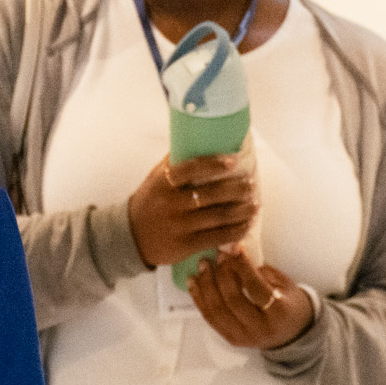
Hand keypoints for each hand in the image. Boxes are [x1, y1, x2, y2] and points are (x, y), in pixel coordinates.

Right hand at [127, 154, 255, 268]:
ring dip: (241, 211)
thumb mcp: (156, 178)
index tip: (233, 160)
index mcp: (163, 183)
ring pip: (217, 217)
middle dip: (236, 190)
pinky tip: (247, 226)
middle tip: (251, 185)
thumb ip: (175, 162)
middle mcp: (170, 204)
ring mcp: (178, 226)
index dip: (213, 164)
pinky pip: (216, 238)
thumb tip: (199, 138)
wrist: (130, 237)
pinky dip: (235, 231)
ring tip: (255, 205)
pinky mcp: (184, 246)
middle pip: (210, 195)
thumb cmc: (149, 201)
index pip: (190, 169)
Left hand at [187, 249, 314, 349]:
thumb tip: (234, 254)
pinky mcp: (231, 339)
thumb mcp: (284, 283)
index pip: (255, 287)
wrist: (292, 333)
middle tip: (219, 255)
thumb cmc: (289, 303)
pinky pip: (210, 318)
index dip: (242, 266)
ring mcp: (244, 337)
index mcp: (279, 313)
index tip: (235, 248)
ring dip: (206, 285)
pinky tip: (194, 282)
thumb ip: (260, 272)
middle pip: (233, 300)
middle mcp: (260, 329)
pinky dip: (199, 299)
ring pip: (217, 310)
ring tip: (203, 265)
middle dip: (222, 273)